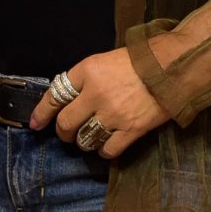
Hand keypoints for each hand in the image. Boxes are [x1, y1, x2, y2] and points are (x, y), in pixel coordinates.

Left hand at [29, 47, 167, 159]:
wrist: (174, 66)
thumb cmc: (140, 61)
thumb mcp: (106, 61)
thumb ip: (87, 79)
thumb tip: (71, 99)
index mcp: (88, 71)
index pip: (55, 94)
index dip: (42, 112)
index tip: (36, 124)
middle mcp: (96, 93)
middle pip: (66, 123)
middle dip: (64, 132)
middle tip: (68, 134)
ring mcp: (113, 114)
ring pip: (85, 139)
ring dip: (84, 141)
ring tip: (91, 137)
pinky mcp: (131, 129)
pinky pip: (107, 150)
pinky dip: (104, 150)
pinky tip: (107, 145)